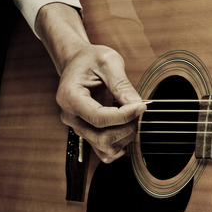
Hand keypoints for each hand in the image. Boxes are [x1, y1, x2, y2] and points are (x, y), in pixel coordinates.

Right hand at [56, 44, 145, 162]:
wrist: (78, 63)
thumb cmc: (91, 60)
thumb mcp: (108, 62)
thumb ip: (122, 84)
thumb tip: (136, 105)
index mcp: (69, 97)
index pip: (98, 117)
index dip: (123, 116)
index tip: (141, 106)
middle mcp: (70, 117)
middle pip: (102, 137)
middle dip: (127, 126)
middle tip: (138, 107)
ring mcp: (78, 128)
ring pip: (105, 148)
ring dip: (126, 135)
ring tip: (132, 114)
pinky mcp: (88, 134)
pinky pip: (105, 152)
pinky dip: (121, 143)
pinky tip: (126, 126)